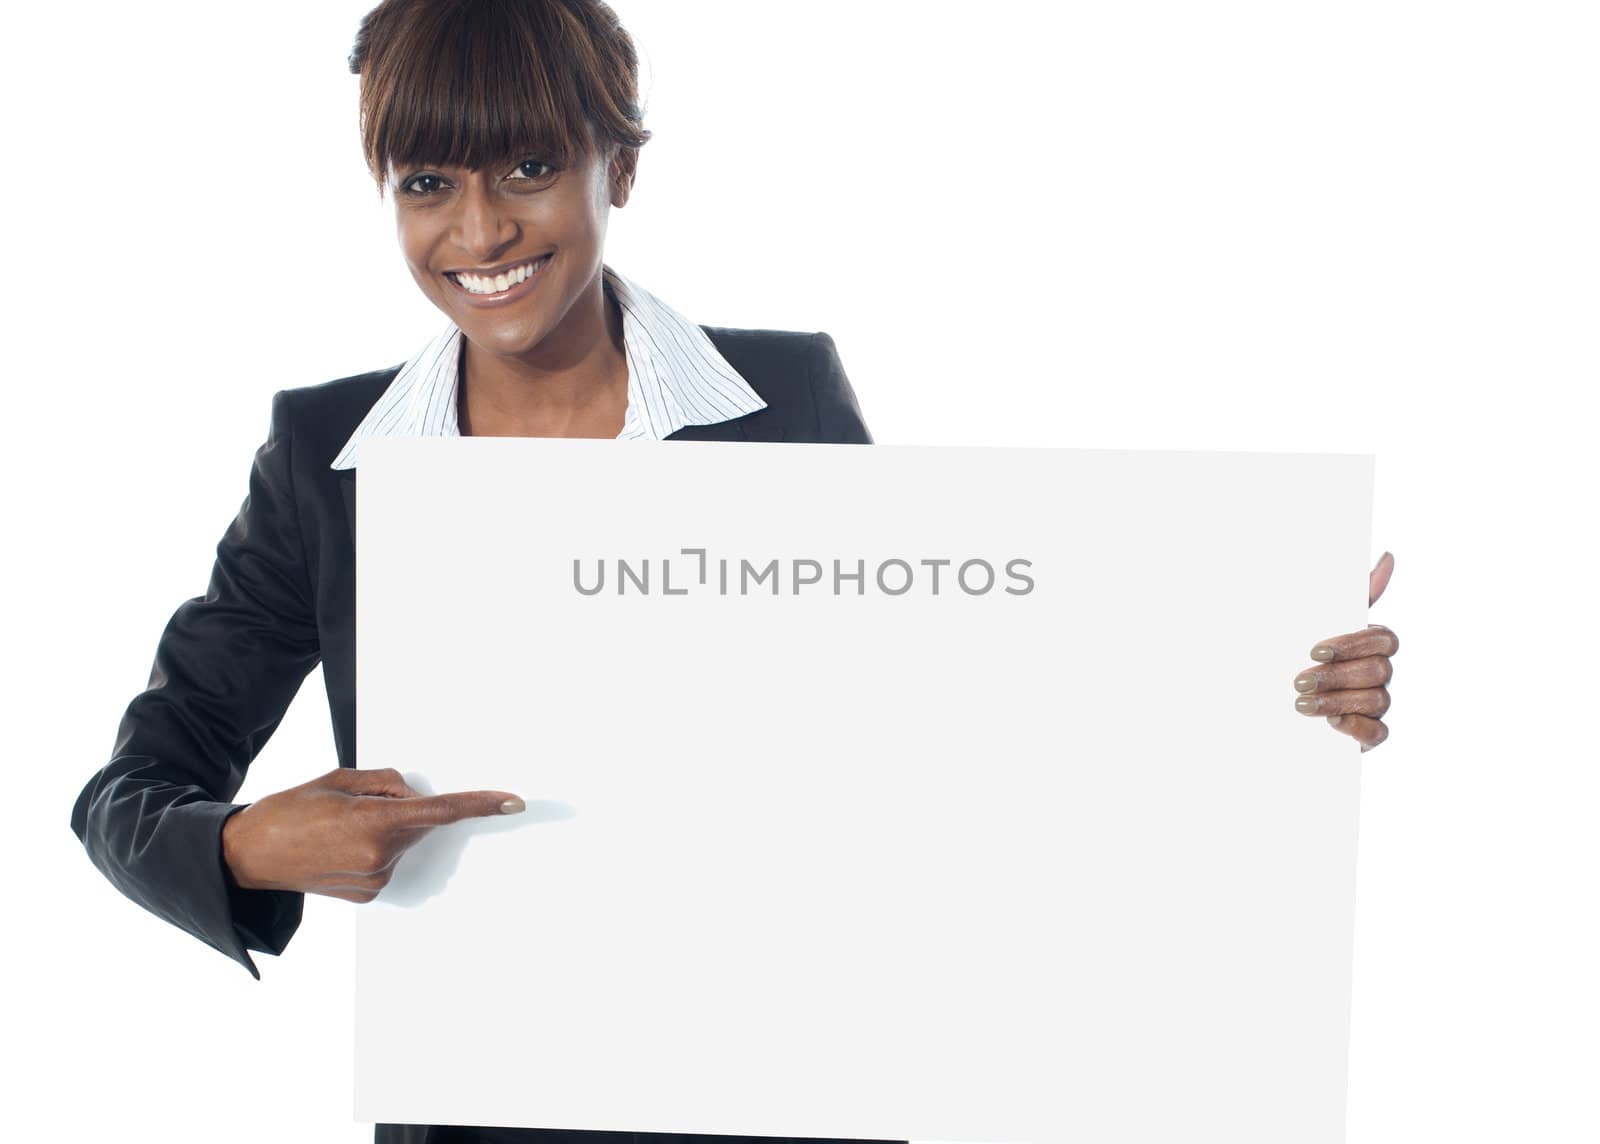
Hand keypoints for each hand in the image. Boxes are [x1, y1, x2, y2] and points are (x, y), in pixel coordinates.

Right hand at [221, 766, 524, 902]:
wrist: (247, 855)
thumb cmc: (289, 811)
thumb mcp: (339, 780)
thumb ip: (387, 783)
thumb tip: (416, 796)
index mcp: (375, 823)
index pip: (442, 811)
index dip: (480, 804)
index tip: (512, 802)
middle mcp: (381, 856)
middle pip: (417, 821)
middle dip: (401, 807)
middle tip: (357, 804)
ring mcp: (376, 880)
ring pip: (403, 841)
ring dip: (385, 829)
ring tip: (338, 829)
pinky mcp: (369, 894)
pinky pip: (388, 860)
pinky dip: (375, 848)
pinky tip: (339, 848)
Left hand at [1293, 551, 1398, 751]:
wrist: (1269, 699)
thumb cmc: (1298, 653)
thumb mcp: (1317, 621)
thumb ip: (1354, 592)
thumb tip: (1388, 557)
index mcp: (1372, 643)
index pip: (1382, 639)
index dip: (1351, 645)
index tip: (1314, 650)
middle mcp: (1380, 672)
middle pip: (1378, 671)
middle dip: (1336, 676)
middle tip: (1298, 681)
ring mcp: (1377, 704)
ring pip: (1375, 700)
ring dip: (1335, 701)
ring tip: (1300, 703)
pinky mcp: (1370, 734)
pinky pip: (1378, 732)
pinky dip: (1356, 727)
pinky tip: (1329, 723)